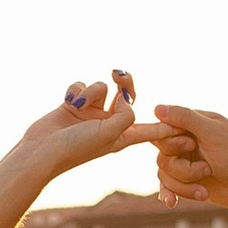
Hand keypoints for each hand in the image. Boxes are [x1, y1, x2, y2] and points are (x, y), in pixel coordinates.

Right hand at [15, 78, 168, 182]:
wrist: (41, 152)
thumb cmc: (76, 148)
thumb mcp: (110, 133)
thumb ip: (126, 114)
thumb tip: (123, 97)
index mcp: (122, 136)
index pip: (151, 129)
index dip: (168, 128)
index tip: (186, 131)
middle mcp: (108, 124)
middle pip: (128, 96)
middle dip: (125, 83)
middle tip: (120, 75)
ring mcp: (91, 114)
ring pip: (102, 87)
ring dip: (92, 89)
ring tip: (80, 103)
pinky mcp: (74, 105)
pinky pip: (82, 85)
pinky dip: (76, 89)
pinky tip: (68, 100)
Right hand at [150, 103, 227, 207]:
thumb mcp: (212, 132)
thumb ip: (185, 118)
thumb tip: (157, 107)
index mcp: (192, 124)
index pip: (163, 128)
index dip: (171, 140)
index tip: (190, 145)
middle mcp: (184, 142)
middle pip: (162, 154)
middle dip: (182, 166)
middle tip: (206, 168)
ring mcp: (183, 162)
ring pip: (164, 173)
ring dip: (185, 183)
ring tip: (205, 186)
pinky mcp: (182, 180)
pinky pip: (165, 186)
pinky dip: (170, 193)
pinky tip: (171, 202)